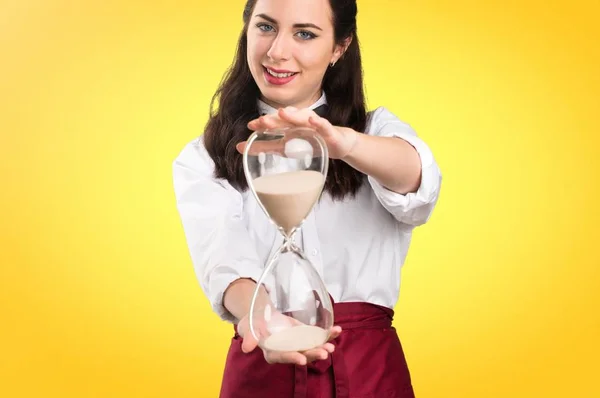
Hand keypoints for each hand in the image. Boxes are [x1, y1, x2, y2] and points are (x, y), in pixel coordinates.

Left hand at [236, 107, 358, 159]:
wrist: (338, 144)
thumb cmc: (310, 143)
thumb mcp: (285, 147)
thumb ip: (264, 147)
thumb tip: (239, 147)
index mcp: (289, 127)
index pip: (274, 123)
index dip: (262, 123)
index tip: (250, 125)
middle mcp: (300, 123)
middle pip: (286, 120)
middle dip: (274, 119)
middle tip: (262, 120)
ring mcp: (315, 126)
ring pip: (303, 119)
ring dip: (293, 116)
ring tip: (284, 113)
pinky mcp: (329, 130)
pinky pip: (324, 124)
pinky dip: (318, 121)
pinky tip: (312, 119)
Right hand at [236, 313, 341, 365]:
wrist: (263, 313)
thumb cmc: (253, 321)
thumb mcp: (248, 326)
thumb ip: (249, 337)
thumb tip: (247, 348)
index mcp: (272, 352)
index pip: (282, 357)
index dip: (291, 358)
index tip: (302, 360)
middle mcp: (287, 351)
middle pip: (301, 355)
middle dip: (312, 355)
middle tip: (324, 353)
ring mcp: (298, 344)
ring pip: (312, 348)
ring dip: (323, 347)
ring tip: (332, 345)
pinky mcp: (305, 336)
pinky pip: (318, 336)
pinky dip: (328, 334)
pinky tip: (337, 330)